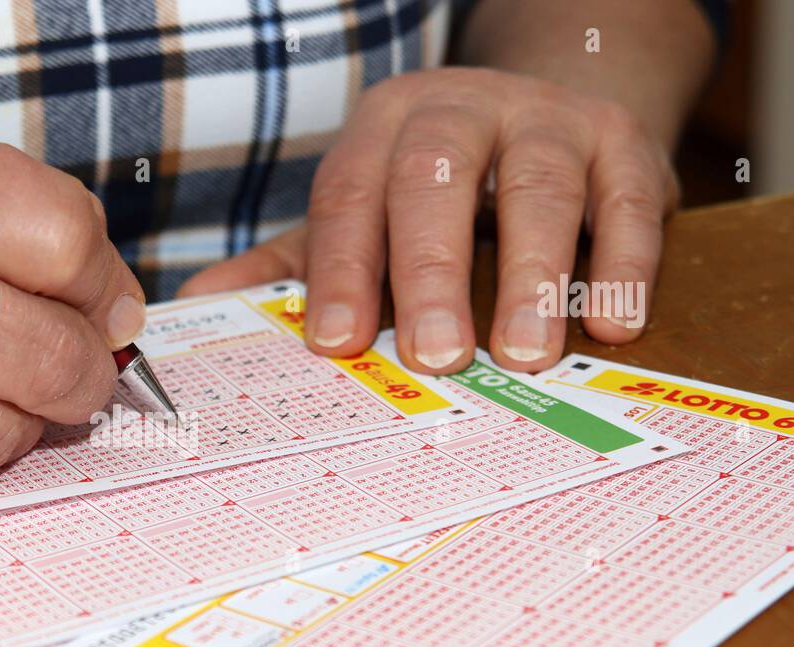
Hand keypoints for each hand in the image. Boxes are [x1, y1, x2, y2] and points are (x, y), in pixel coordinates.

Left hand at [179, 68, 678, 372]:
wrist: (542, 127)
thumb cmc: (433, 192)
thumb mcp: (358, 217)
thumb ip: (291, 263)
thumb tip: (200, 305)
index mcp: (382, 129)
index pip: (350, 194)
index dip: (342, 270)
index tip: (337, 344)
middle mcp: (460, 109)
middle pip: (437, 181)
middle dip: (433, 273)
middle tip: (437, 357)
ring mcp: (546, 117)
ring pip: (540, 186)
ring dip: (535, 274)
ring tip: (526, 353)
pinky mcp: (622, 141)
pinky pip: (627, 196)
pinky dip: (624, 259)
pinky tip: (614, 321)